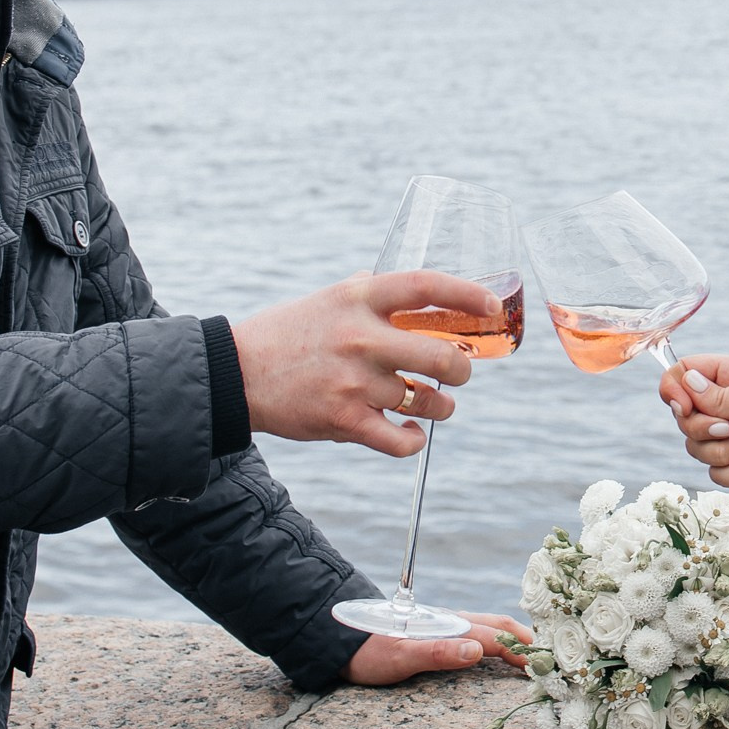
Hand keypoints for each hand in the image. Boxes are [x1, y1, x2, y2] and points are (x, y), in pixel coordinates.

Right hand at [231, 272, 500, 456]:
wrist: (236, 374)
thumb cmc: (287, 333)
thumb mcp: (329, 298)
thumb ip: (371, 294)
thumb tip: (415, 292)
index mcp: (359, 299)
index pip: (426, 287)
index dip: (467, 295)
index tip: (492, 307)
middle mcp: (360, 337)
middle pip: (442, 356)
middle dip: (462, 369)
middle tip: (458, 372)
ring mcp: (353, 382)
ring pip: (426, 401)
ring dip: (440, 406)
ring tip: (435, 403)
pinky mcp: (343, 421)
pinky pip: (401, 440)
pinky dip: (413, 440)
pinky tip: (409, 431)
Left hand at [343, 610, 533, 686]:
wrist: (340, 638)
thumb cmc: (369, 652)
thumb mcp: (399, 657)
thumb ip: (438, 652)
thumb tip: (477, 650)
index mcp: (448, 627)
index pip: (495, 638)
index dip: (522, 651)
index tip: (547, 665)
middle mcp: (451, 622)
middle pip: (498, 625)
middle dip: (526, 639)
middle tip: (550, 657)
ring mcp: (444, 625)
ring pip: (489, 626)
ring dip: (514, 636)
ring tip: (532, 651)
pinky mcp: (437, 633)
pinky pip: (475, 632)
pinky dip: (497, 638)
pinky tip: (496, 649)